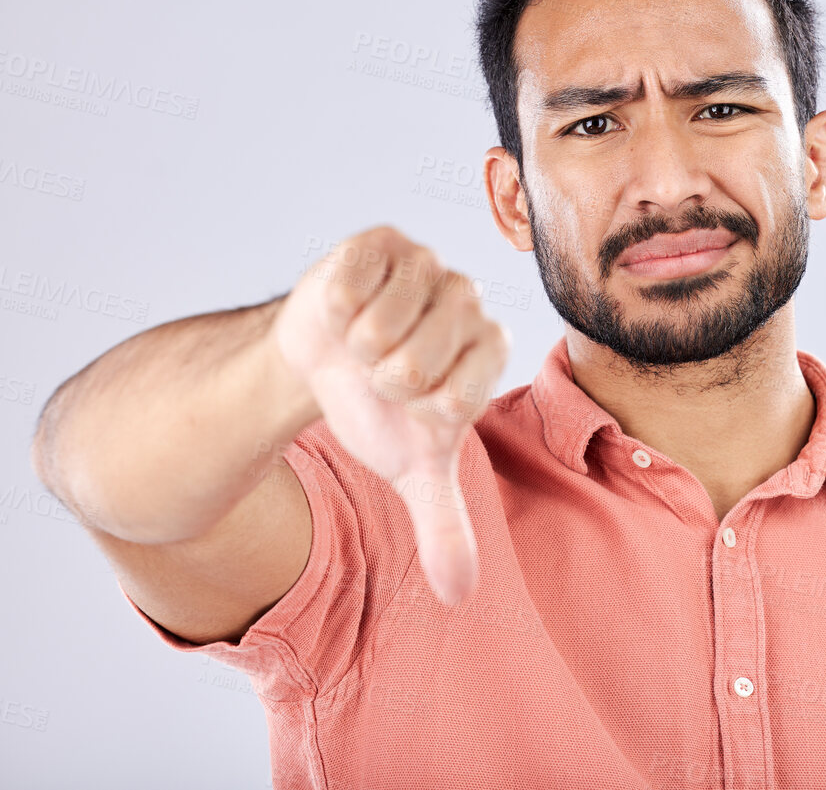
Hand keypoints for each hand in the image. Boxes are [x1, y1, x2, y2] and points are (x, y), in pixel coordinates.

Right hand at [273, 225, 509, 604]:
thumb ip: (444, 525)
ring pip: (379, 328)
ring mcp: (429, 263)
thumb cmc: (380, 411)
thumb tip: (459, 594)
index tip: (409, 405)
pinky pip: (349, 287)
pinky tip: (345, 309)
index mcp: (492, 348)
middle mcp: (471, 299)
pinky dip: (333, 311)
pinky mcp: (381, 241)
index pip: (454, 400)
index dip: (414, 413)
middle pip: (413, 365)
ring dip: (354, 348)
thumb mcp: (411, 469)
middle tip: (378, 372)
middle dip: (379, 383)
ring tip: (361, 342)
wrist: (323, 359)